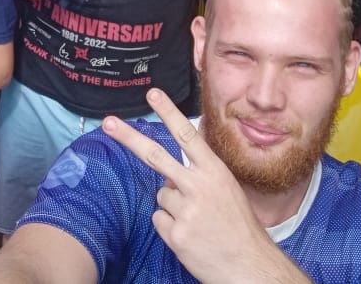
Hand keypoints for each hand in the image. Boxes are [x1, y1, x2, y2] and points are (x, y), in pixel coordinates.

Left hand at [103, 89, 304, 281]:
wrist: (251, 266)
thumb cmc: (239, 227)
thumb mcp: (227, 190)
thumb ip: (199, 176)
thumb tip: (168, 174)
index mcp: (215, 172)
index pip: (188, 136)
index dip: (169, 113)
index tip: (153, 94)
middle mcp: (199, 187)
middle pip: (156, 156)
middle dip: (129, 137)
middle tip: (108, 122)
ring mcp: (186, 211)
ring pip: (161, 196)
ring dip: (173, 207)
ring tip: (197, 221)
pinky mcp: (176, 234)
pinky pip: (159, 220)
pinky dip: (170, 227)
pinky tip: (191, 236)